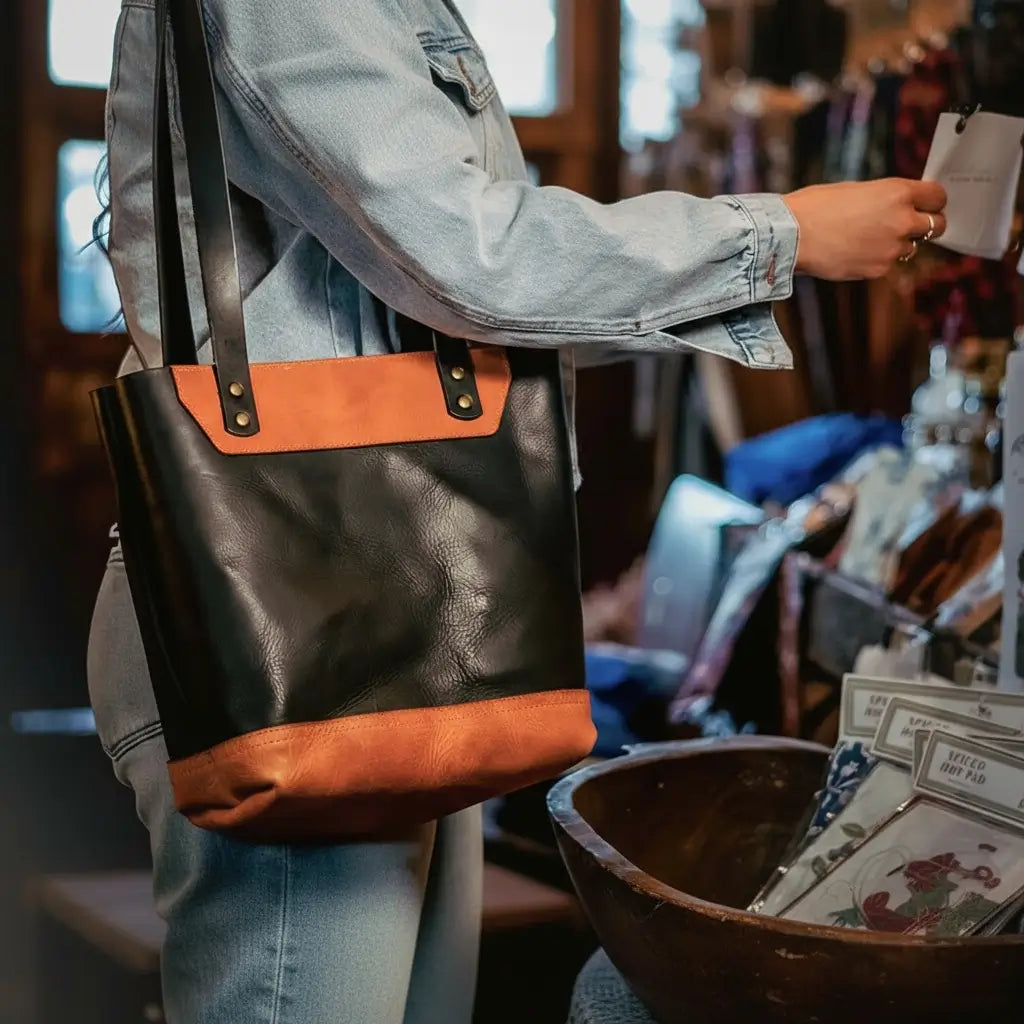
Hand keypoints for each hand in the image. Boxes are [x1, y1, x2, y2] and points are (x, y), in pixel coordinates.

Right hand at [783, 179, 946, 280]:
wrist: (792, 236)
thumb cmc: (815, 208)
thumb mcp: (856, 190)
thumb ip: (884, 198)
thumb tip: (897, 207)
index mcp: (897, 192)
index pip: (938, 197)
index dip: (931, 201)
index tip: (925, 205)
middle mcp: (902, 220)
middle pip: (937, 225)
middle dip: (926, 225)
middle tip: (909, 226)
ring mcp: (892, 248)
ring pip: (911, 248)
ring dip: (897, 244)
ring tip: (868, 240)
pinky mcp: (878, 270)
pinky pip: (888, 265)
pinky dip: (876, 260)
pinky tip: (854, 252)